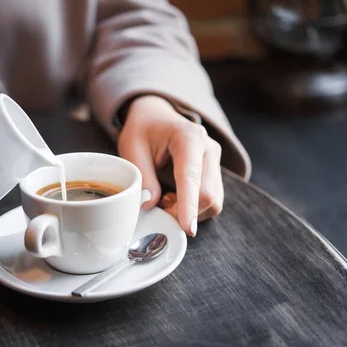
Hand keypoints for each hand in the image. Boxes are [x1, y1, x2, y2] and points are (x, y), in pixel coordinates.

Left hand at [118, 95, 223, 236]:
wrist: (156, 117)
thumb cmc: (143, 130)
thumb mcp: (132, 149)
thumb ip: (143, 177)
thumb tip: (151, 205)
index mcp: (189, 138)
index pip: (191, 178)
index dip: (189, 205)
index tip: (188, 228)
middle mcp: (208, 150)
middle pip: (208, 195)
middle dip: (184, 212)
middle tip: (158, 205)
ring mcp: (215, 162)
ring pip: (212, 202)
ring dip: (188, 211)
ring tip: (165, 198)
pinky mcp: (215, 175)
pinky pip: (211, 202)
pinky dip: (192, 208)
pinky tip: (174, 197)